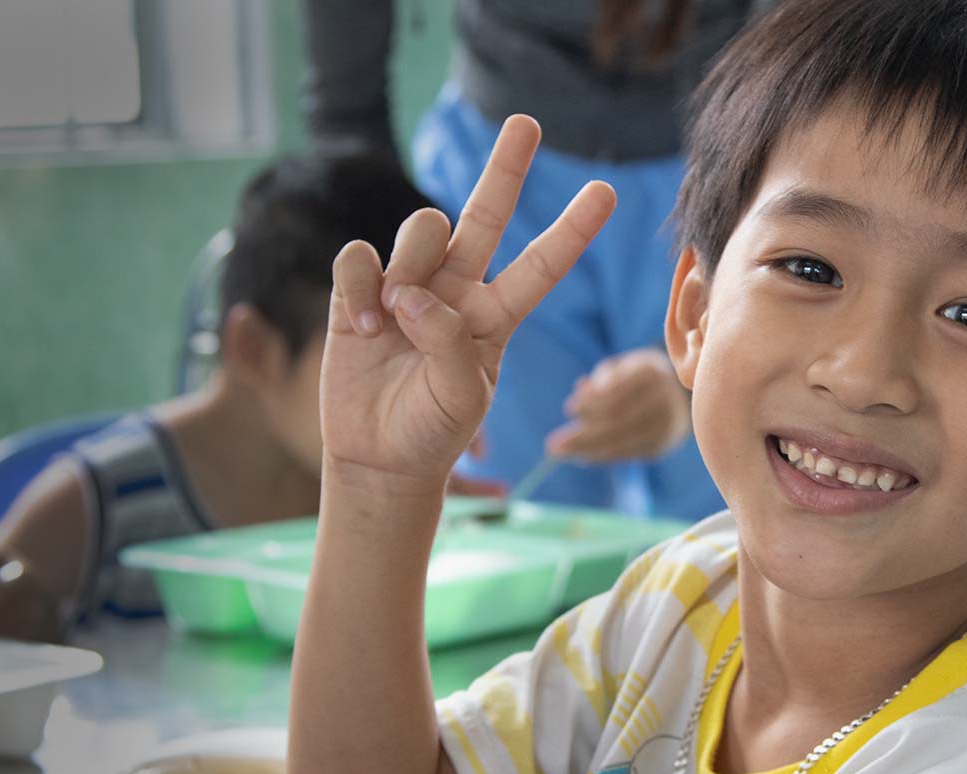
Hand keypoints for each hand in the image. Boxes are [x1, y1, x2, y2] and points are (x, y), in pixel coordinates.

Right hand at [318, 115, 616, 491]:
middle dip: (505, 168)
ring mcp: (408, 286)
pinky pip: (360, 257)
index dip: (571, 230)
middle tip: (526, 122)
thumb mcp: (462, 397)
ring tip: (393, 323)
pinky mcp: (360, 293)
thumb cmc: (432, 432)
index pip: (541, 266)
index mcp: (496, 316)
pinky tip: (364, 328)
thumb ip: (447, 341)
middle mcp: (456, 291)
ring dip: (409, 265)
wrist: (379, 458)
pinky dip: (360, 288)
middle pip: (485, 215)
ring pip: (420, 230)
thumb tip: (410, 292)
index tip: (606, 192)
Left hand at [546, 347, 690, 461]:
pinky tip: (584, 456)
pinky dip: (604, 456)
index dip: (592, 402)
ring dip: (589, 449)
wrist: (680, 395)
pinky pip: (630, 453)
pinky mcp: (664, 444)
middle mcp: (664, 398)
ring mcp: (667, 424)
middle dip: (584, 434)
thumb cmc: (638, 377)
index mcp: (651, 372)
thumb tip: (579, 394)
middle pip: (619, 420)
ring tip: (564, 452)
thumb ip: (601, 380)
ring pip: (623, 441)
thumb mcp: (621, 368)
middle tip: (553, 445)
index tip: (568, 409)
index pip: (618, 391)